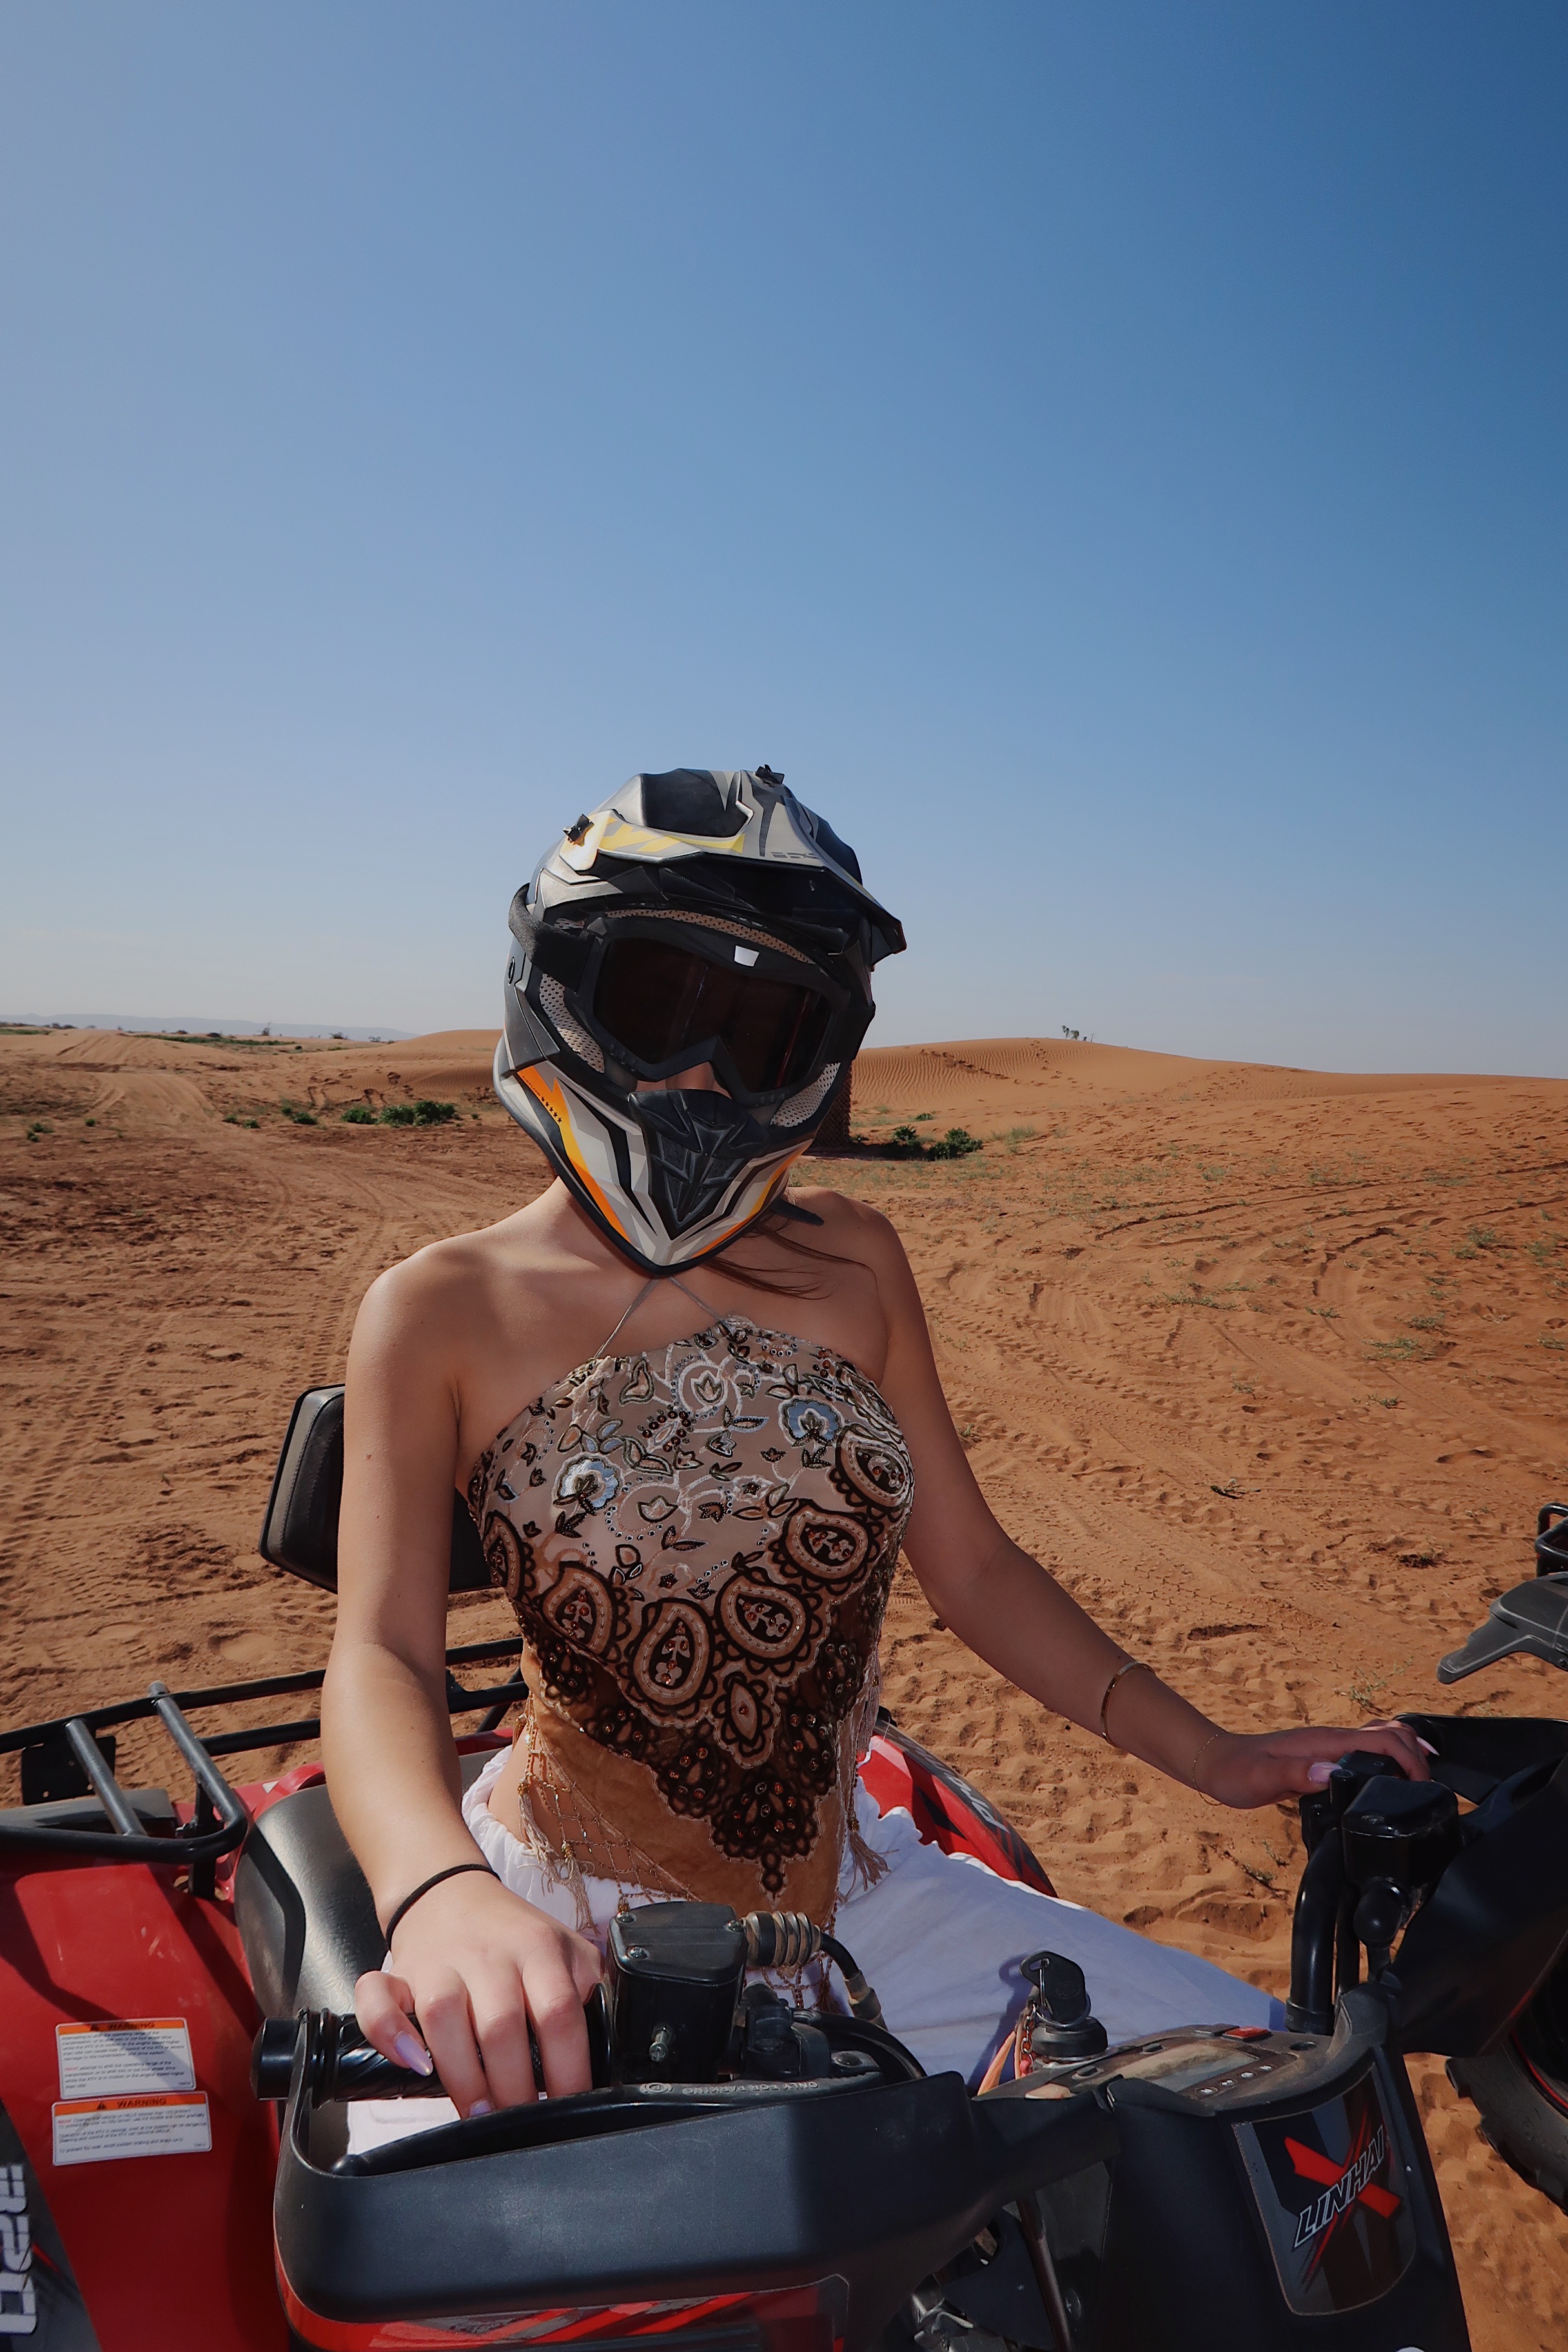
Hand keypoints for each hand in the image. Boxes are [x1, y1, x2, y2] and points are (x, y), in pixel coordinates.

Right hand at [354, 1871, 602, 2115]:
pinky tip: (414, 2065)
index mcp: (539, 1950)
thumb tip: (608, 2047)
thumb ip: (590, 1988)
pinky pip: (379, 1999)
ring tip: (479, 2114)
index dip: (568, 2070)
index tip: (569, 2108)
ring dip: (463, 2077)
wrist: (449, 1891)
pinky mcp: (399, 1973)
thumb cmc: (512, 1935)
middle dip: (513, 2089)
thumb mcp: (565, 1949)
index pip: (560, 2014)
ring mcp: (441, 1962)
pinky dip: (390, 2034)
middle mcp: (490, 1954)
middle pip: (502, 2026)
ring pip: (444, 2018)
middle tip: (520, 2122)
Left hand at [1197, 1717, 1431, 1807]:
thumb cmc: (1236, 1773)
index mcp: (1324, 1742)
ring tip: (1425, 1781)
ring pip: (1381, 1738)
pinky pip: (1367, 1751)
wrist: (1215, 1763)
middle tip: (1430, 1787)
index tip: (1422, 1785)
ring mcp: (1329, 1747)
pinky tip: (1394, 1778)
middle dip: (1417, 1754)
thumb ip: (1295, 1775)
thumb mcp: (1262, 1779)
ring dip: (1408, 1753)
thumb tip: (1331, 1774)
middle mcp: (1331, 1740)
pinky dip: (1390, 1758)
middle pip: (1390, 1733)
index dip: (1409, 1758)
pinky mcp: (1325, 1758)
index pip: (1381, 1739)